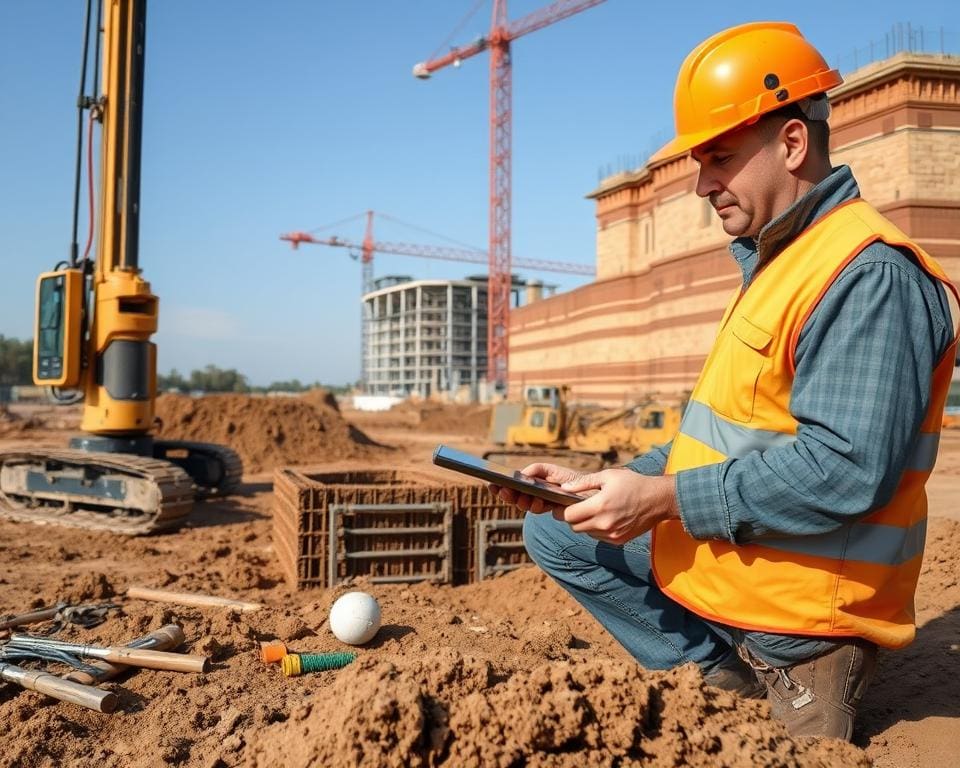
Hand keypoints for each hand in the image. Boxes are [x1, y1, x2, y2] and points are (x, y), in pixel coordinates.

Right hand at [487, 462, 584, 514]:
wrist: (590, 492)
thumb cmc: (570, 479)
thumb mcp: (552, 470)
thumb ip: (536, 469)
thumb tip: (522, 474)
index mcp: (531, 483)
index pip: (512, 485)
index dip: (500, 486)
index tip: (492, 484)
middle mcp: (533, 494)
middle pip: (514, 496)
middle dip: (508, 494)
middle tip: (505, 491)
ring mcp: (540, 503)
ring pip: (524, 504)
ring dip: (521, 501)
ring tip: (523, 497)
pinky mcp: (550, 510)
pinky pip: (537, 509)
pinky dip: (534, 505)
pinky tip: (536, 500)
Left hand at [557, 469, 678, 545]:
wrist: (658, 500)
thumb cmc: (633, 484)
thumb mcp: (607, 476)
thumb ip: (583, 482)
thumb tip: (563, 488)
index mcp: (599, 505)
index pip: (568, 516)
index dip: (562, 511)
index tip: (563, 506)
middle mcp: (604, 523)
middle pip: (574, 527)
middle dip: (572, 518)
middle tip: (577, 507)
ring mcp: (612, 534)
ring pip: (586, 533)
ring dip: (585, 524)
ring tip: (594, 511)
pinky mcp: (618, 540)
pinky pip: (598, 538)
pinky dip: (597, 529)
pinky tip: (606, 518)